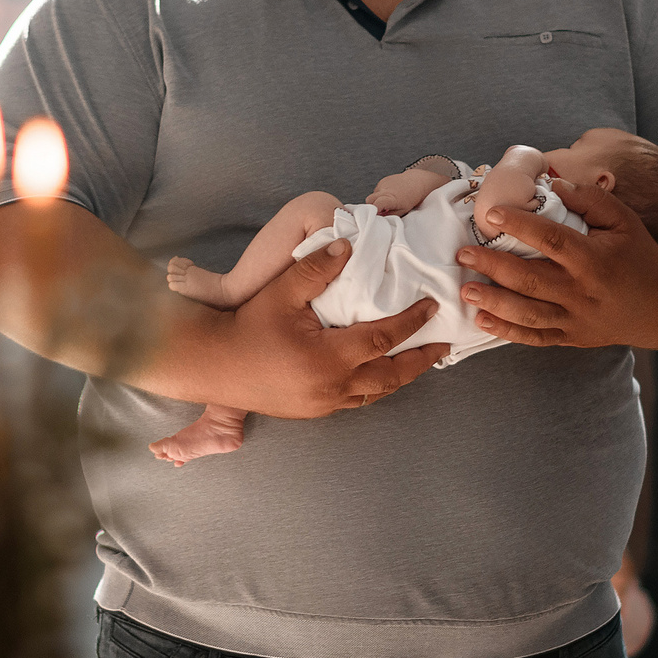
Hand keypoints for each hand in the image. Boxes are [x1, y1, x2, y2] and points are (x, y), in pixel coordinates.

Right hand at [193, 239, 441, 418]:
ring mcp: (323, 404)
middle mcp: (332, 387)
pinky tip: (379, 374)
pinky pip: (356, 401)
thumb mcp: (280, 291)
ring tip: (419, 360)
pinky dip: (375, 387)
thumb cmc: (246, 327)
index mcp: (329, 358)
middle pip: (391, 376)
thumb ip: (316, 269)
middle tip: (443, 344)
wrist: (215, 365)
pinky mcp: (313, 411)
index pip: (384, 338)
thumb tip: (348, 246)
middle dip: (420, 360)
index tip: (431, 307)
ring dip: (401, 376)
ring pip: (376, 393)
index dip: (412, 322)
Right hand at [366, 180, 427, 214]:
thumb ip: (389, 215)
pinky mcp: (382, 181)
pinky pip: (377, 190)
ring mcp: (383, 184)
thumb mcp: (403, 211)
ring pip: (373, 195)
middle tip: (379, 210)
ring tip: (387, 201)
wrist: (416, 182)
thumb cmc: (411, 198)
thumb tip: (378, 217)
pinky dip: (380, 194)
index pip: (376, 204)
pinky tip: (389, 194)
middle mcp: (385, 190)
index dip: (373, 210)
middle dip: (371, 206)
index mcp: (392, 199)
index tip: (374, 215)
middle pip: (369, 200)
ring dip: (377, 200)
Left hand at [454, 176, 657, 348]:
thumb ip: (591, 200)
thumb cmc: (640, 256)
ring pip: (529, 314)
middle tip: (462, 253)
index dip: (520, 225)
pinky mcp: (572, 337)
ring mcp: (576, 319)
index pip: (552, 240)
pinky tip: (482, 320)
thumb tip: (553, 183)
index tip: (492, 213)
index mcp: (595, 259)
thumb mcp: (625, 221)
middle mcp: (583, 292)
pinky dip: (507, 332)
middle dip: (493, 267)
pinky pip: (536, 338)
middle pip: (531, 279)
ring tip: (465, 290)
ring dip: (494, 303)